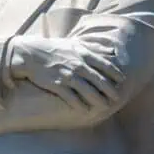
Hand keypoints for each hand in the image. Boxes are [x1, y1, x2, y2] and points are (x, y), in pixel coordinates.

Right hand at [6, 37, 123, 110]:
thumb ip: (93, 47)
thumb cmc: (53, 48)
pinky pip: (71, 97)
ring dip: (98, 100)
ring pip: (88, 90)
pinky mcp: (57, 85)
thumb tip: (111, 49)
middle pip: (99, 80)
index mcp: (83, 53)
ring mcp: (67, 76)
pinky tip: (85, 110)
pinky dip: (79, 104)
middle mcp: (78, 65)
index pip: (104, 65)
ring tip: (105, 107)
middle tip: (118, 99)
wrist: (30, 54)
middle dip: (110, 90)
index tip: (122, 81)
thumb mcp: (75, 43)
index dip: (115, 74)